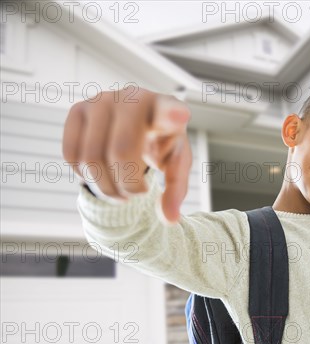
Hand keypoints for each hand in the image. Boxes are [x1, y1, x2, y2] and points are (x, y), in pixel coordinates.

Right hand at [62, 86, 191, 222]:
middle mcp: (132, 98)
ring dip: (106, 187)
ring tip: (120, 192)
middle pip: (120, 153)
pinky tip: (100, 174)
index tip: (179, 116)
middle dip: (127, 185)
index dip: (172, 115)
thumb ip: (176, 190)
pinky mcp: (77, 109)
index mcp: (166, 109)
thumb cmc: (161, 143)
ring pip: (92, 158)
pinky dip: (84, 175)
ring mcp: (101, 100)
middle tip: (137, 195)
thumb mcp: (175, 164)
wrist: (137, 121)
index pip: (169, 111)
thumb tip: (170, 219)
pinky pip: (71, 154)